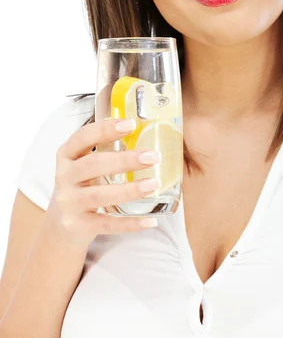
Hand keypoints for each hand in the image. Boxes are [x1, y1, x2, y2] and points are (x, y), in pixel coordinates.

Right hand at [46, 117, 160, 246]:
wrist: (60, 227)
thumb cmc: (80, 187)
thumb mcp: (83, 165)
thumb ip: (104, 151)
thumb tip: (146, 134)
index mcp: (67, 156)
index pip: (82, 137)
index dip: (105, 129)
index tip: (130, 124)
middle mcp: (64, 177)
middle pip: (93, 165)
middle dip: (124, 160)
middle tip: (152, 157)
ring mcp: (69, 203)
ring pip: (100, 195)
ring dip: (129, 189)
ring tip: (153, 184)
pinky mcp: (78, 226)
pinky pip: (107, 224)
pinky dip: (130, 223)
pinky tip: (150, 221)